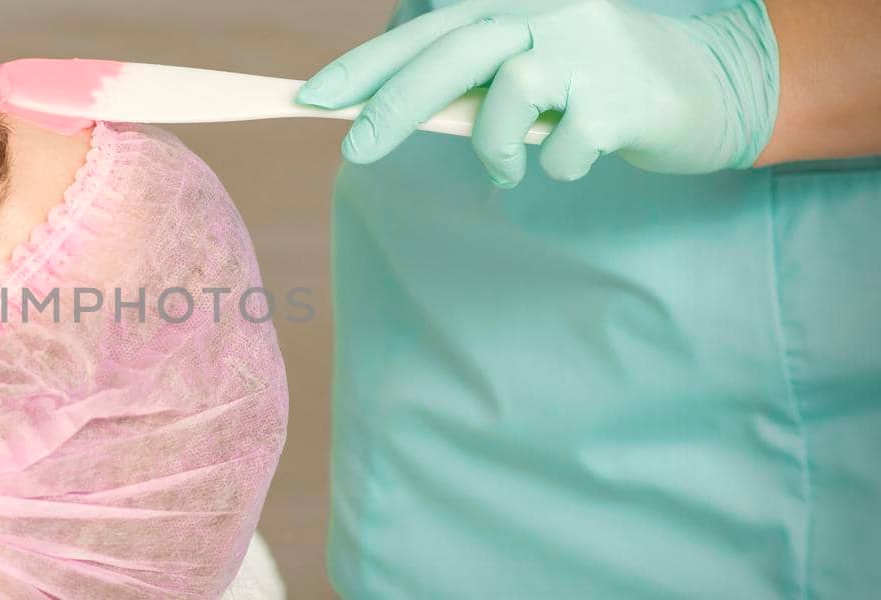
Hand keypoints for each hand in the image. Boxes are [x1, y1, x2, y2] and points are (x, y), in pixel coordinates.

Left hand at [296, 0, 778, 187]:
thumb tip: (385, 109)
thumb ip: (470, 78)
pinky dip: (553, 166)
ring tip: (507, 165)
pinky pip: (560, 147)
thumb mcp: (529, 65)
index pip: (425, 31)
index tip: (313, 95)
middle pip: (452, 53)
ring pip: (505, 95)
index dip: (366, 63)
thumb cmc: (598, 82)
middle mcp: (549, 13)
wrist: (712, 86)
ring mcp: (588, 50)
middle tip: (354, 148)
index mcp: (515, 2)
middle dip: (393, 103)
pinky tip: (571, 158)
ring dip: (492, 147)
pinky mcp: (622, 98)